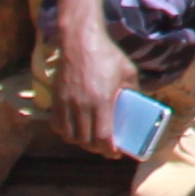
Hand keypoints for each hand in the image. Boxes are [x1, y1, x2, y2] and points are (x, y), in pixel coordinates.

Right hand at [54, 18, 137, 157]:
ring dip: (81, 142)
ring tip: (90, 141)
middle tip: (105, 148)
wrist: (80, 41)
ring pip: (70, 135)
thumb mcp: (128, 72)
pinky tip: (74, 130)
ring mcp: (67, 103)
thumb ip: (133, 92)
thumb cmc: (107, 55)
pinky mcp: (56, 99)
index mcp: (102, 101)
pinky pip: (57, 124)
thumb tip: (137, 107)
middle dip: (96, 149)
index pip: (103, 137)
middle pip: (86, 140)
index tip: (114, 154)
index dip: (109, 150)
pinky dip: (65, 132)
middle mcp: (82, 105)